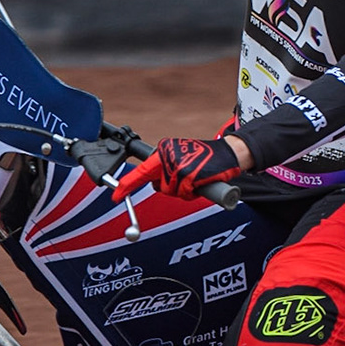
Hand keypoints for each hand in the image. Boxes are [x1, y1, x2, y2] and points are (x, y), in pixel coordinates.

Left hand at [113, 137, 246, 201]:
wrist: (228, 153)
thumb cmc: (205, 158)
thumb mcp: (180, 156)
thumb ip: (165, 168)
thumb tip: (154, 183)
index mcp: (163, 150)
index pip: (141, 171)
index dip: (127, 185)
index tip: (116, 195)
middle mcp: (167, 156)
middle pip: (159, 186)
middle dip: (171, 188)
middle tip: (187, 179)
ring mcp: (178, 166)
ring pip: (171, 191)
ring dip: (184, 191)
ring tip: (196, 178)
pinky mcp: (190, 175)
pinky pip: (185, 193)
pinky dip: (193, 192)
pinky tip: (201, 181)